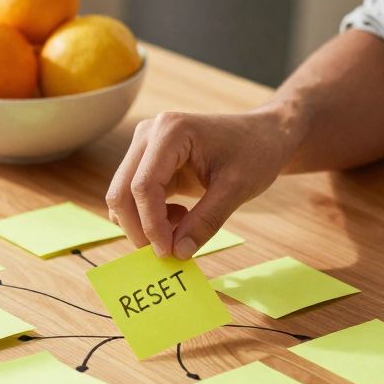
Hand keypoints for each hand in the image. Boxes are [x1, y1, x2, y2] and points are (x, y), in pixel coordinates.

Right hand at [106, 107, 299, 258]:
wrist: (262, 137)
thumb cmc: (254, 154)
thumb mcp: (236, 189)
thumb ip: (206, 221)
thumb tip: (178, 253)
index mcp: (170, 131)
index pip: (144, 185)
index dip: (151, 224)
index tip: (168, 252)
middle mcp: (148, 134)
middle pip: (122, 191)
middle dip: (139, 228)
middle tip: (167, 252)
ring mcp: (144, 146)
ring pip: (122, 196)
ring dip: (143, 224)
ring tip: (181, 225)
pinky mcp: (147, 162)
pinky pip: (133, 197)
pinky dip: (148, 217)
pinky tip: (179, 216)